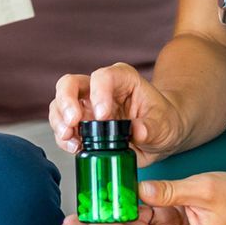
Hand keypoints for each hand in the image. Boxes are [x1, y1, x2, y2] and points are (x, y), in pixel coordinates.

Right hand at [49, 63, 186, 161]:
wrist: (160, 136)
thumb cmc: (164, 122)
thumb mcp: (165, 124)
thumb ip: (153, 127)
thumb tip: (138, 131)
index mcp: (122, 79)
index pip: (103, 77)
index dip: (98, 93)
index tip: (103, 116)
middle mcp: (99, 89)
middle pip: (70, 84)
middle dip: (66, 102)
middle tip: (73, 122)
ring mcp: (87, 106)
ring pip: (59, 104)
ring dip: (59, 122)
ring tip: (70, 138)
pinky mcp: (81, 125)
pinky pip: (63, 128)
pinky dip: (63, 138)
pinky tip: (74, 147)